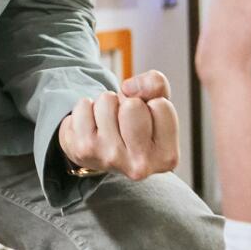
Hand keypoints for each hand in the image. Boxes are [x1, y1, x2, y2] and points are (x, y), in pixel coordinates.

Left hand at [58, 72, 179, 180]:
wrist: (102, 150)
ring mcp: (110, 159)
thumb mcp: (156, 103)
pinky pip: (84, 105)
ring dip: (107, 104)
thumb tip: (128, 88)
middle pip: (133, 105)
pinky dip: (87, 108)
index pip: (161, 105)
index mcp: (167, 157)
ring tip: (110, 122)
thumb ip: (156, 84)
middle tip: (126, 120)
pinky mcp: (84, 151)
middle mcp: (141, 165)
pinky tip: (93, 127)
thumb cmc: (136, 124)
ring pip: (107, 101)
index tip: (147, 120)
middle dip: (128, 102)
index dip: (151, 104)